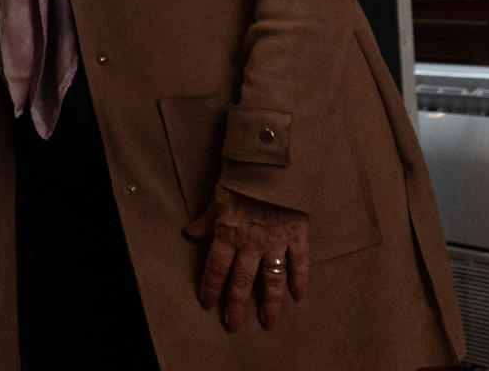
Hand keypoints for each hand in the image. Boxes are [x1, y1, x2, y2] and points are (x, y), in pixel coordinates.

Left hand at [183, 185, 308, 332]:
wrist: (273, 163)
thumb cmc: (242, 178)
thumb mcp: (218, 197)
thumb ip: (206, 219)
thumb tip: (189, 233)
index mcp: (229, 233)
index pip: (216, 267)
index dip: (210, 287)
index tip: (207, 304)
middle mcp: (252, 242)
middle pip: (242, 280)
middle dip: (236, 304)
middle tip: (233, 325)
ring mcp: (276, 241)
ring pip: (271, 279)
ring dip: (269, 303)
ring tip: (268, 323)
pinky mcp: (297, 235)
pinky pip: (299, 262)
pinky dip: (299, 280)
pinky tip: (298, 296)